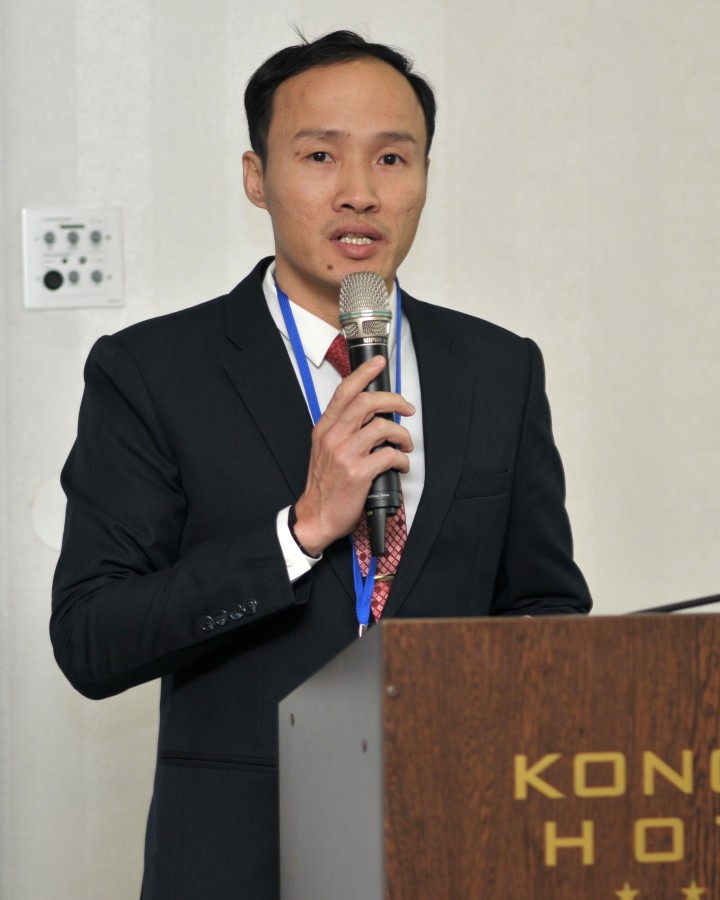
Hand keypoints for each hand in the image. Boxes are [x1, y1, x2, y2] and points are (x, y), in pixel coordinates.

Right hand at [292, 356, 414, 555]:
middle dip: (395, 400)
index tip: (379, 363)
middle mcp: (333, 437)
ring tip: (405, 445)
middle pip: (368, 402)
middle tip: (406, 409)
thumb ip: (343, 430)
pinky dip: (402, 459)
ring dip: (402, 435)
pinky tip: (401, 465)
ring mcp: (345, 454)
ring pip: (383, 427)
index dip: (364, 373)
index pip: (344, 391)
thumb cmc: (324, 486)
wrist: (316, 516)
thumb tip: (372, 415)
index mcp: (325, 428)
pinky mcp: (358, 473)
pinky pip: (390, 455)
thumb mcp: (325, 450)